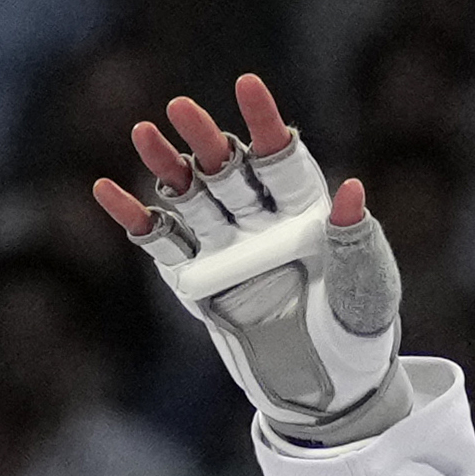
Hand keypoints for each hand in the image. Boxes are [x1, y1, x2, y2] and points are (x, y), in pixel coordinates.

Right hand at [92, 73, 410, 440]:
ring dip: (167, 167)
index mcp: (305, 212)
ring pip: (190, 199)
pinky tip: (106, 190)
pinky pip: (161, 245)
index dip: (265, 122)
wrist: (326, 391)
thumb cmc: (358, 333)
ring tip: (145, 132)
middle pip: (228, 172)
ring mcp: (225, 249)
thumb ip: (355, 243)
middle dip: (205, 140)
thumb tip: (352, 190)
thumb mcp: (368, 290)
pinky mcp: (195, 281)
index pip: (281, 158)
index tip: (246, 84)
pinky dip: (134, 220)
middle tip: (182, 107)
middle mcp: (261, 221)